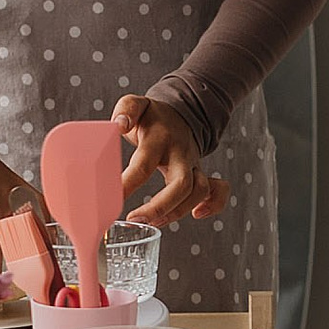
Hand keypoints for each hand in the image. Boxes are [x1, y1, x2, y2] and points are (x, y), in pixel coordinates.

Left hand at [112, 98, 227, 228]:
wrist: (180, 114)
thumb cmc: (152, 117)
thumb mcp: (136, 105)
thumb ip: (126, 110)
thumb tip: (120, 125)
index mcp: (160, 138)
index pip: (144, 164)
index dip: (128, 184)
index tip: (111, 200)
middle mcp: (180, 153)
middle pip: (181, 184)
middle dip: (160, 207)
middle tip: (134, 218)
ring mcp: (193, 164)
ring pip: (198, 192)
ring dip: (177, 212)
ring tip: (152, 223)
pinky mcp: (201, 173)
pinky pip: (217, 191)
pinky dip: (213, 205)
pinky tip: (196, 214)